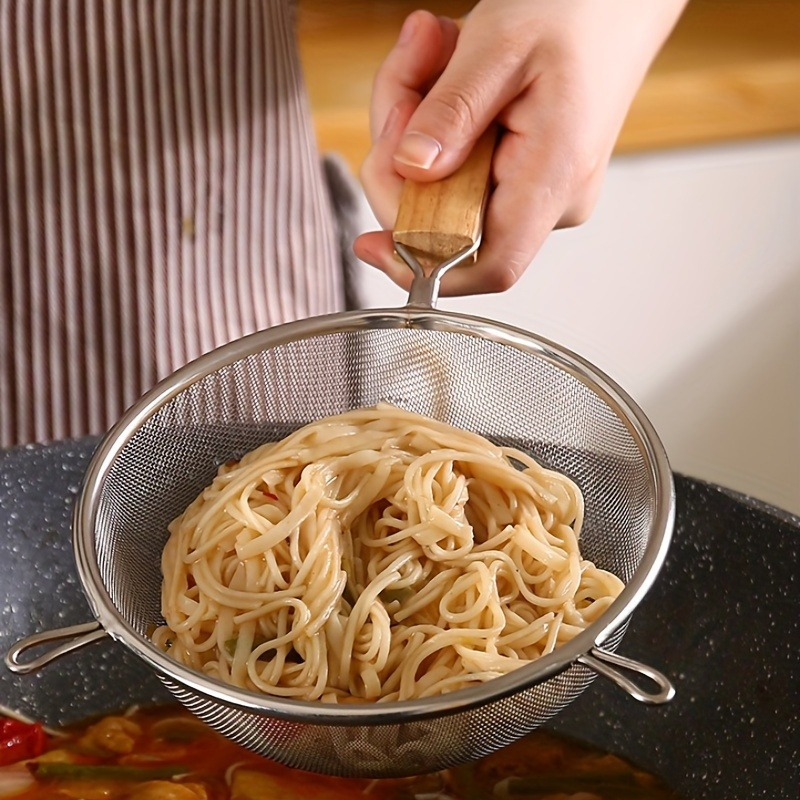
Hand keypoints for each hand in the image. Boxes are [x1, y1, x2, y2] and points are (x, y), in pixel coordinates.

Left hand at [354, 0, 686, 295]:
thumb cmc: (580, 10)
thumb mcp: (501, 46)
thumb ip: (451, 113)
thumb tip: (410, 169)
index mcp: (553, 179)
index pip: (488, 265)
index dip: (423, 264)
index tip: (372, 243)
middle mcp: (546, 199)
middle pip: (441, 216)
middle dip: (401, 152)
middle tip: (403, 80)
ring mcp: (530, 188)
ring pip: (438, 184)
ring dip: (413, 117)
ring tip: (431, 46)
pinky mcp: (514, 171)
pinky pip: (451, 162)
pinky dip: (433, 114)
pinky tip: (444, 61)